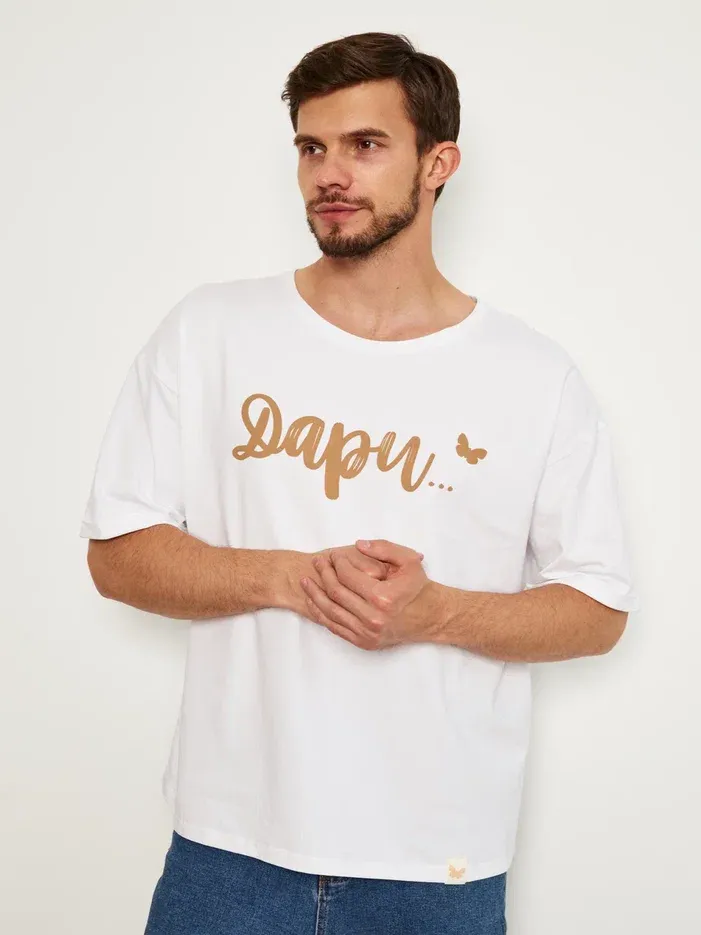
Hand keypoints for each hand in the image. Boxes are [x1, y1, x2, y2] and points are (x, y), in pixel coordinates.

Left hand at [300, 539, 438, 649]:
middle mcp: (373, 617)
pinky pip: (335, 627)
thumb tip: (358, 544)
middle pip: (336, 592)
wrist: (430, 617)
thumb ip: (383, 548)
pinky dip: (321, 613)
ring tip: (305, 581)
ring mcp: (367, 633)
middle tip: (317, 562)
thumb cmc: (418, 588)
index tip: (333, 555)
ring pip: (331, 611)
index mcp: (383, 597)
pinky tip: (313, 601)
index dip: (337, 563)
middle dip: (323, 574)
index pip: (348, 576)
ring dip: (315, 594)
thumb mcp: (408, 561)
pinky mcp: (364, 642)